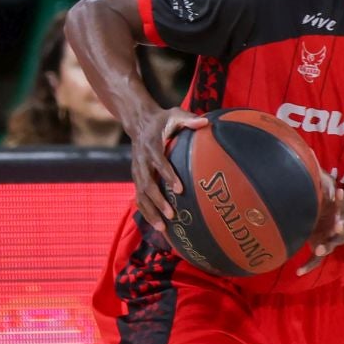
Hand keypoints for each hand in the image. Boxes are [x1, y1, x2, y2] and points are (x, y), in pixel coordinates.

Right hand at [129, 108, 208, 238]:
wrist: (139, 122)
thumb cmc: (163, 120)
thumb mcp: (175, 115)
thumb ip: (189, 120)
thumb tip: (206, 122)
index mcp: (151, 146)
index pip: (158, 162)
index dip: (168, 175)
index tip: (179, 189)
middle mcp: (141, 161)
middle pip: (147, 184)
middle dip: (158, 201)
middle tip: (172, 214)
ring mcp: (137, 171)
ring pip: (140, 195)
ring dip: (150, 212)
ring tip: (163, 228)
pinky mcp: (136, 178)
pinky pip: (139, 198)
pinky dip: (146, 212)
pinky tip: (157, 226)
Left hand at [296, 172, 343, 274]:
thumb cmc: (336, 204)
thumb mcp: (332, 190)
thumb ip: (321, 174)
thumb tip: (307, 151)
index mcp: (341, 209)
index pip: (342, 202)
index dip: (340, 197)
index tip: (338, 190)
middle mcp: (339, 225)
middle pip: (341, 226)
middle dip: (339, 226)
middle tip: (339, 225)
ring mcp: (332, 239)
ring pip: (331, 244)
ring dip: (325, 247)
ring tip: (319, 251)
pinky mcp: (325, 247)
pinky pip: (317, 260)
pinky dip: (308, 265)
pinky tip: (298, 272)